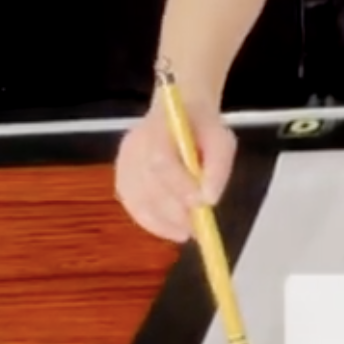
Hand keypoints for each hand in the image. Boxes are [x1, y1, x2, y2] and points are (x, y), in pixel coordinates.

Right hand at [114, 97, 234, 241]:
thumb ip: (218, 167)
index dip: (179, 187)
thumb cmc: (203, 127)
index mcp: (159, 128)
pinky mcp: (121, 174)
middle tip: (194, 229)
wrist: (180, 110)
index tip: (201, 206)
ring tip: (183, 233)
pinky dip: (148, 220)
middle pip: (145, 184)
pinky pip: (130, 202)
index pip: (161, 161)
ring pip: (134, 198)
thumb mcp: (222, 139)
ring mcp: (123, 159)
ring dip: (158, 222)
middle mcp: (134, 144)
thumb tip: (209, 200)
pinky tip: (167, 228)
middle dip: (170, 212)